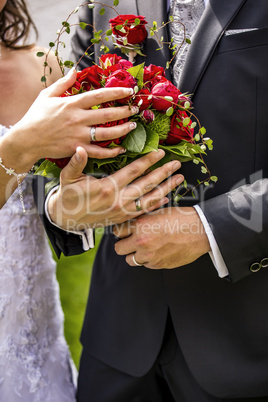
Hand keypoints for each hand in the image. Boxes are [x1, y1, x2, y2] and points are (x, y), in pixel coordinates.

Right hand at [3, 68, 137, 171]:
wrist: (26, 139)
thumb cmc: (35, 116)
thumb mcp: (46, 95)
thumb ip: (62, 83)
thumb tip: (74, 70)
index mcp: (72, 103)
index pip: (99, 95)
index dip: (116, 92)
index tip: (130, 90)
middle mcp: (78, 119)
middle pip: (107, 114)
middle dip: (125, 111)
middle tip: (136, 109)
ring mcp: (78, 135)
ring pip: (107, 133)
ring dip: (122, 130)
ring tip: (133, 126)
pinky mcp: (77, 149)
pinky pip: (98, 152)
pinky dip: (111, 152)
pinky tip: (121, 149)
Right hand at [47, 148, 183, 229]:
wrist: (66, 219)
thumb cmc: (68, 195)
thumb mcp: (68, 177)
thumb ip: (76, 162)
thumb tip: (80, 148)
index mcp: (107, 187)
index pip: (133, 171)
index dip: (148, 161)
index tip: (160, 152)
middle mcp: (118, 200)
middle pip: (147, 184)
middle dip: (163, 173)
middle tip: (177, 164)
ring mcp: (122, 211)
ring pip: (149, 199)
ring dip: (166, 188)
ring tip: (179, 179)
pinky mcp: (123, 219)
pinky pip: (143, 211)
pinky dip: (156, 205)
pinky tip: (166, 197)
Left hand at [113, 207, 210, 268]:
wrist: (200, 231)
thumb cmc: (181, 219)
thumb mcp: (157, 212)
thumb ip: (141, 219)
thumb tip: (128, 223)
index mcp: (141, 225)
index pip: (117, 231)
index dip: (120, 231)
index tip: (123, 231)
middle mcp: (142, 242)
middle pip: (118, 248)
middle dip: (123, 244)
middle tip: (130, 240)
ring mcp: (150, 256)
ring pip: (130, 260)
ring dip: (134, 254)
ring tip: (144, 247)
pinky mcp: (158, 265)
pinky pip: (145, 264)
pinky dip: (147, 259)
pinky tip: (157, 250)